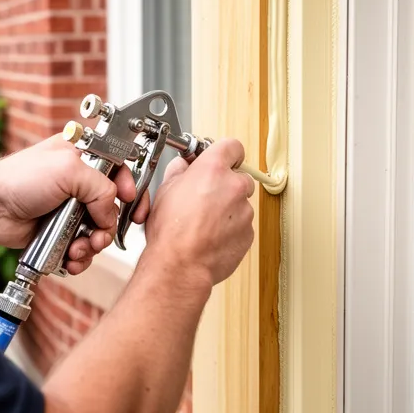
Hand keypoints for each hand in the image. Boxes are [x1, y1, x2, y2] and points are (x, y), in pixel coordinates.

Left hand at [0, 134, 148, 274]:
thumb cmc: (18, 179)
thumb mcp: (69, 170)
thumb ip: (102, 188)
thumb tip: (110, 214)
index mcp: (83, 155)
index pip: (121, 168)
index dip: (129, 186)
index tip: (130, 202)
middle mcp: (79, 181)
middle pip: (113, 206)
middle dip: (110, 224)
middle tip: (102, 233)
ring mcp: (70, 207)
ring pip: (99, 230)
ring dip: (94, 244)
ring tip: (80, 248)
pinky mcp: (61, 230)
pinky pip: (82, 247)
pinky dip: (80, 256)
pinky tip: (71, 257)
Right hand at [142, 138, 255, 285]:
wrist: (180, 265)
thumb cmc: (171, 232)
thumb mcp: (164, 191)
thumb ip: (179, 172)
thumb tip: (183, 167)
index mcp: (213, 170)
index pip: (232, 147)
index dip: (226, 154)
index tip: (221, 160)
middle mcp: (234, 187)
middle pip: (239, 177)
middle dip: (226, 185)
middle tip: (206, 197)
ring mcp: (244, 211)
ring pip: (241, 204)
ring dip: (228, 209)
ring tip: (205, 223)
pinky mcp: (249, 233)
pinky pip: (242, 225)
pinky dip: (231, 229)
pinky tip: (211, 236)